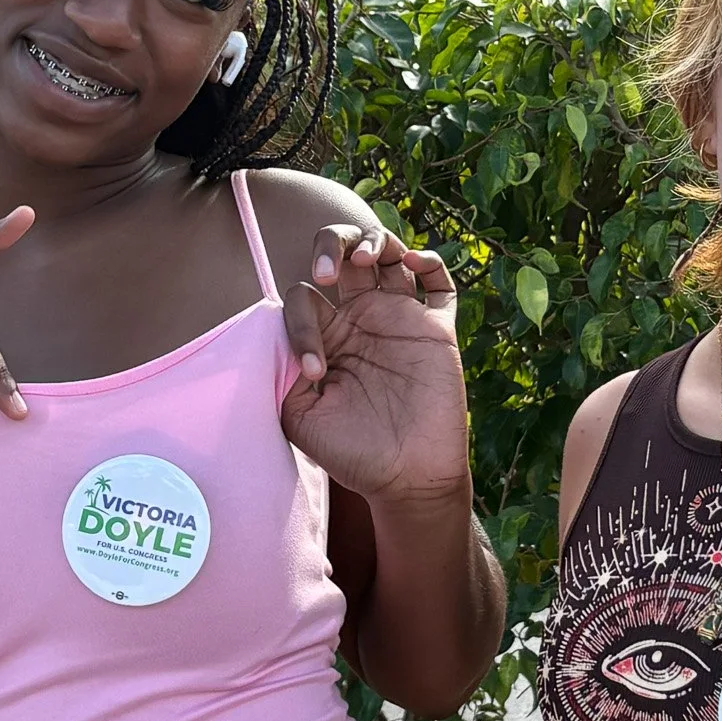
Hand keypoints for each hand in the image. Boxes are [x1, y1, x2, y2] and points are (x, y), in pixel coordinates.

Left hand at [280, 223, 469, 506]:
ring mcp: (400, 321)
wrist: (406, 480)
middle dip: (333, 243)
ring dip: (375, 241)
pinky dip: (430, 263)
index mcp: (326, 336)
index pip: (305, 298)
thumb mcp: (301, 416)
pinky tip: (413, 263)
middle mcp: (361, 320)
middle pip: (345, 255)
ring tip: (365, 256)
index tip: (315, 370)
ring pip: (390, 255)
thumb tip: (281, 339)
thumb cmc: (352, 453)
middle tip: (329, 270)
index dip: (302, 324)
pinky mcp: (435, 332)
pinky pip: (440, 286)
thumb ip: (285, 373)